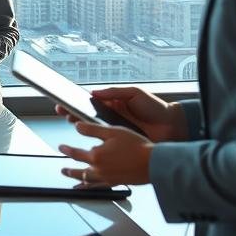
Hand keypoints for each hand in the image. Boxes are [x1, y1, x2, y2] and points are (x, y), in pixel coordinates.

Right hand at [58, 86, 186, 142]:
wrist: (173, 126)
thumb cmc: (155, 108)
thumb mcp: (135, 93)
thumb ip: (115, 92)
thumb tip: (94, 92)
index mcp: (114, 104)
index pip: (92, 102)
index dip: (78, 102)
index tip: (66, 100)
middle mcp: (113, 118)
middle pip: (88, 116)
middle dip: (74, 113)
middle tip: (62, 110)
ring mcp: (116, 131)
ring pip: (93, 130)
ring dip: (80, 126)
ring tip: (70, 121)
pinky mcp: (122, 143)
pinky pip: (106, 143)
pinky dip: (95, 142)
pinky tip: (86, 140)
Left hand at [58, 121, 154, 185]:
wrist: (154, 163)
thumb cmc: (136, 146)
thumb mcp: (112, 131)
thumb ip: (92, 129)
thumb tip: (77, 126)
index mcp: (96, 156)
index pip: (77, 153)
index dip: (67, 150)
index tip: (61, 148)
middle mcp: (100, 169)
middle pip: (80, 171)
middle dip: (70, 170)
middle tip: (63, 170)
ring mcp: (108, 178)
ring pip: (88, 181)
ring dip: (79, 180)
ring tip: (73, 183)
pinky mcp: (117, 183)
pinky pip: (100, 187)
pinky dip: (92, 188)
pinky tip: (91, 188)